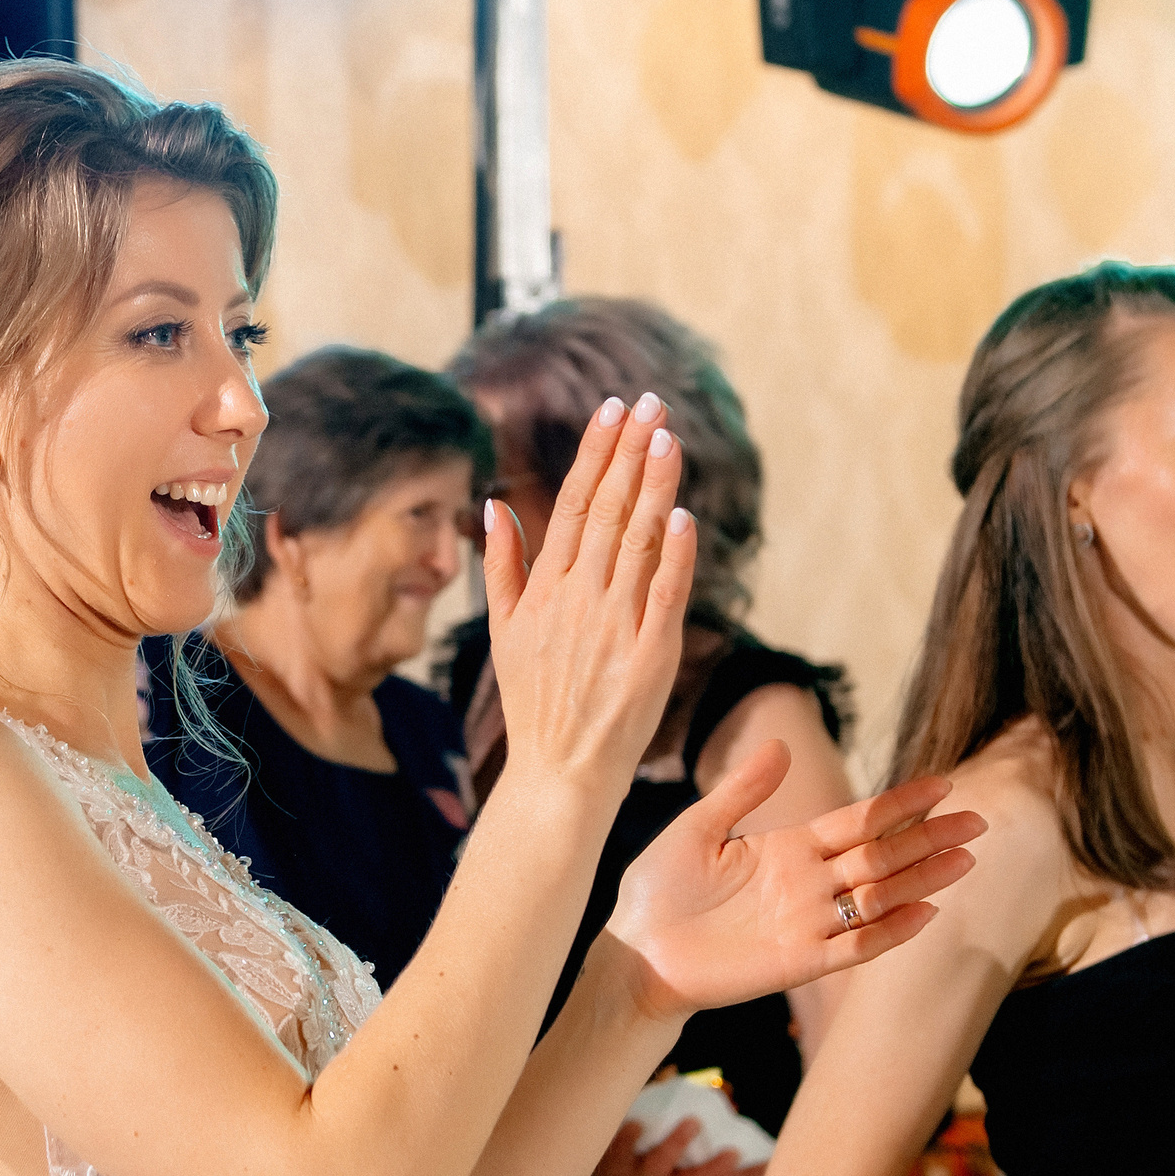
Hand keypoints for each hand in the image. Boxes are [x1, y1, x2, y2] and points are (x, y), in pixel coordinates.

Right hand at [481, 393, 693, 803]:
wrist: (558, 772)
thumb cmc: (537, 703)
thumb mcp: (504, 632)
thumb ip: (502, 568)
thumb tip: (493, 507)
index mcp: (544, 589)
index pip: (572, 504)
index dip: (595, 453)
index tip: (613, 410)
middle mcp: (577, 599)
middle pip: (606, 510)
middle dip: (629, 452)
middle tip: (651, 403)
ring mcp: (612, 626)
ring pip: (636, 542)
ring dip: (653, 486)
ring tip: (668, 436)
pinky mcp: (648, 658)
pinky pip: (663, 597)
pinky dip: (673, 557)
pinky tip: (681, 516)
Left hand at [589, 1116, 767, 1175]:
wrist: (581, 1145)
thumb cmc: (640, 1128)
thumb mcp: (673, 1121)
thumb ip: (700, 1109)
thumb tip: (727, 1096)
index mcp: (683, 1171)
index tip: (774, 1163)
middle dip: (714, 1169)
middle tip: (733, 1151)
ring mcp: (635, 1173)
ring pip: (657, 1172)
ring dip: (676, 1148)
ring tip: (692, 1122)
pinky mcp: (610, 1163)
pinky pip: (619, 1155)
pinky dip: (628, 1140)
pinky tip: (635, 1124)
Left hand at [605, 742, 983, 1019]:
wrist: (633, 953)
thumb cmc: (657, 892)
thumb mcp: (697, 828)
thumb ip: (741, 791)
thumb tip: (779, 743)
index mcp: (787, 849)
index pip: (857, 822)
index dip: (899, 804)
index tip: (942, 783)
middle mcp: (806, 885)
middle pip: (880, 857)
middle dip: (929, 839)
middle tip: (978, 820)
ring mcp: (806, 924)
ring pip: (878, 898)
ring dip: (921, 880)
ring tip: (966, 859)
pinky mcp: (797, 961)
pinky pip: (853, 945)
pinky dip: (889, 930)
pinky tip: (925, 912)